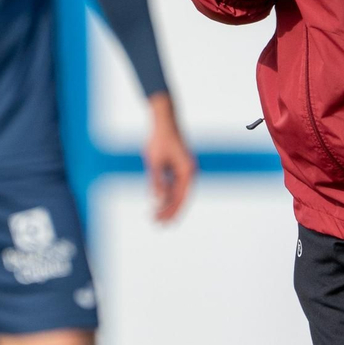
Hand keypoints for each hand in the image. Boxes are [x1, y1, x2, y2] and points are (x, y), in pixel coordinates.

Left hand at [142, 93, 196, 221]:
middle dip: (170, 212)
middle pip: (181, 197)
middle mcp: (189, 171)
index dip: (170, 212)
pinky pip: (174, 183)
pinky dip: (166, 192)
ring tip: (155, 215)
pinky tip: (158, 200)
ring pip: (177, 191)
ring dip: (167, 203)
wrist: (163, 119)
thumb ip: (156, 181)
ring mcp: (184, 168)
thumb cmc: (159, 139)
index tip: (161, 222)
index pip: (180, 198)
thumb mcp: (155, 161)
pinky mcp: (178, 164)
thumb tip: (157, 200)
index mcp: (187, 171)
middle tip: (158, 225)